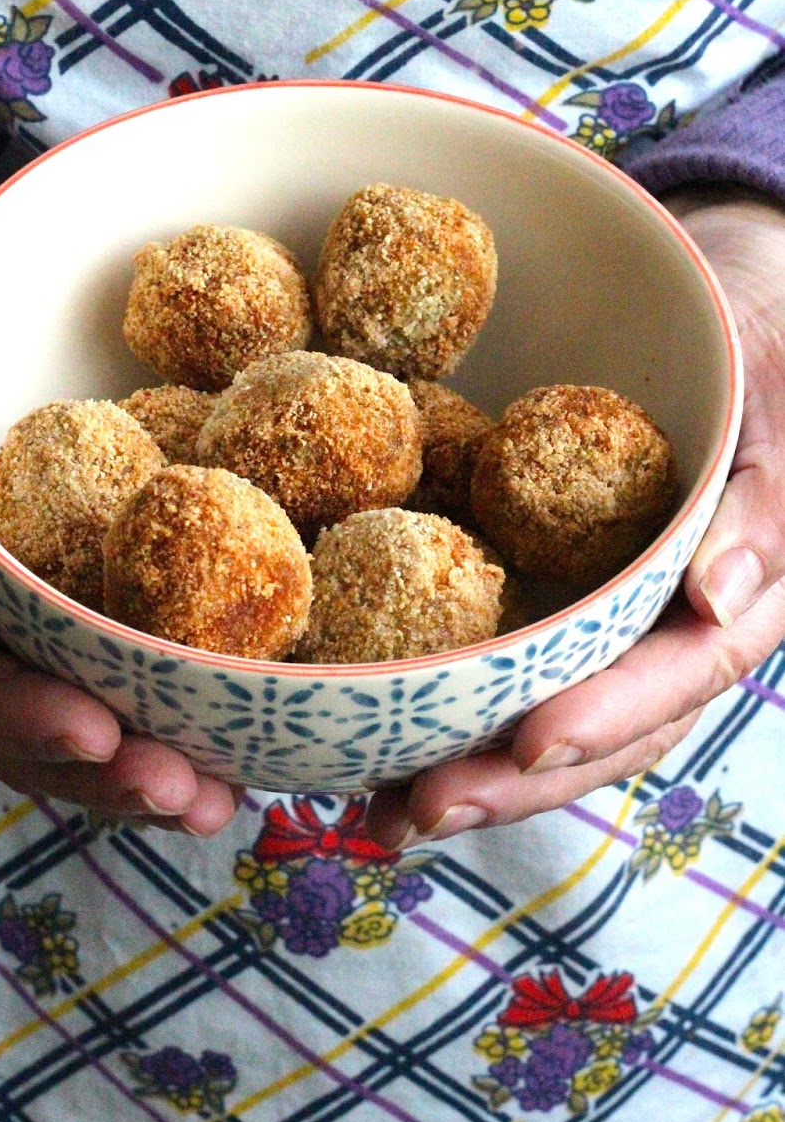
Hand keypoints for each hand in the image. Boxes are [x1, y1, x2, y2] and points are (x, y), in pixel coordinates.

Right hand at [0, 225, 241, 834]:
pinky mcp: (112, 579)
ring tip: (225, 799)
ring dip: (153, 771)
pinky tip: (257, 737)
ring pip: (90, 715)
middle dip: (102, 772)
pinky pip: (145, 658)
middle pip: (27, 722)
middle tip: (184, 792)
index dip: (15, 711)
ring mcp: (47, 604)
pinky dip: (194, 709)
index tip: (92, 731)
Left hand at [366, 189, 784, 847]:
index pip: (681, 672)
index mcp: (741, 591)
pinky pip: (509, 661)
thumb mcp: (771, 395)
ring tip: (381, 815)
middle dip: (513, 779)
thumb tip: (721, 599)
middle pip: (603, 729)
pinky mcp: (555, 593)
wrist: (716, 306)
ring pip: (549, 717)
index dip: (609, 715)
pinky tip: (376, 745)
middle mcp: (672, 624)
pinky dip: (452, 711)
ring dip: (470, 772)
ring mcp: (612, 619)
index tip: (528, 742)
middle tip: (419, 810)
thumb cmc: (754, 340)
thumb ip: (760, 502)